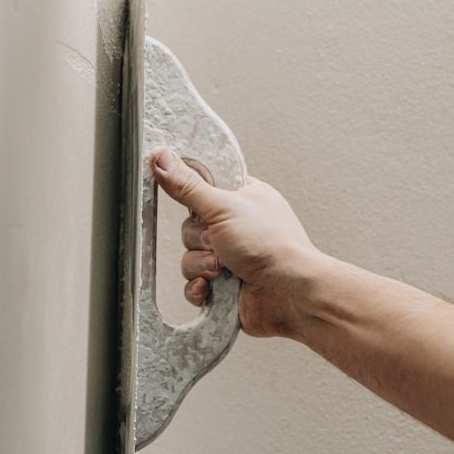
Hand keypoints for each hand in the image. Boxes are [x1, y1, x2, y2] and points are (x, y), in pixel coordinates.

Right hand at [150, 146, 323, 338]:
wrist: (291, 295)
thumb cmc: (273, 247)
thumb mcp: (223, 207)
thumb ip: (188, 185)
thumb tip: (162, 158)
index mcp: (242, 198)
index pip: (203, 187)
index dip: (193, 196)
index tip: (190, 201)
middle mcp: (236, 227)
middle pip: (189, 226)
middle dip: (199, 239)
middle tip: (217, 241)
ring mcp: (230, 257)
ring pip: (189, 255)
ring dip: (201, 264)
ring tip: (222, 268)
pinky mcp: (223, 285)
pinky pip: (193, 283)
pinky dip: (199, 288)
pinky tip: (211, 288)